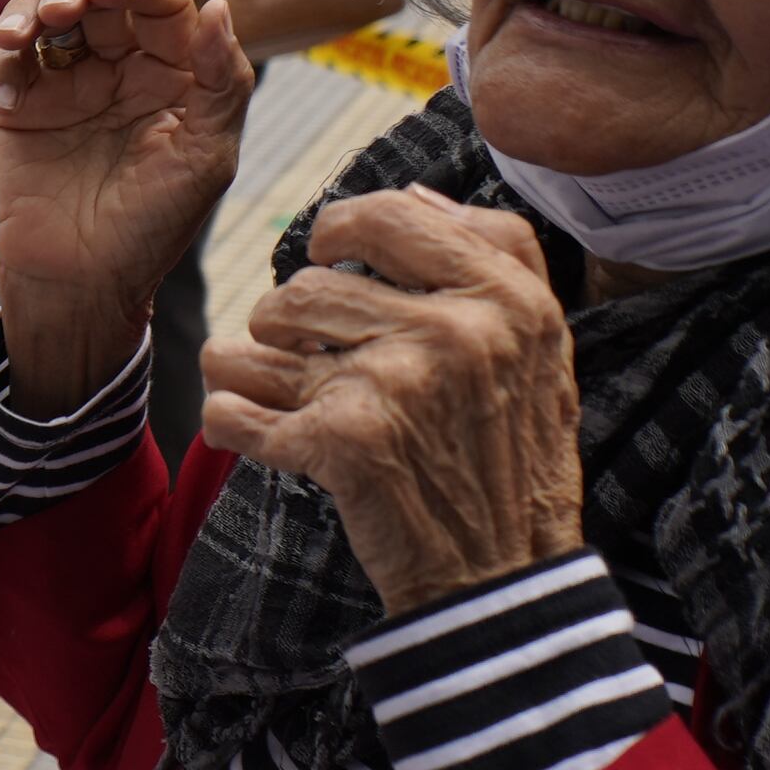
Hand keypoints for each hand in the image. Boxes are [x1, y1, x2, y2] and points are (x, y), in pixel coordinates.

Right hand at [0, 0, 250, 412]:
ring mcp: (66, 81)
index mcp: (175, 72)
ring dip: (29, 7)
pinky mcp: (19, 102)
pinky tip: (7, 91)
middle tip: (63, 11)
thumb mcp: (205, 155)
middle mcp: (120, 67)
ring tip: (19, 36)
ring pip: (43, 9)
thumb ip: (222, 80)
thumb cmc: (154, 225)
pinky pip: (5, 58)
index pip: (161, 4)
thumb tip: (217, 7)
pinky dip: (1, 59)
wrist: (79, 280)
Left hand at [201, 188, 580, 613]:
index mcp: (505, 300)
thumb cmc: (511, 454)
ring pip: (256, 338)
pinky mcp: (344, 441)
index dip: (336, 227)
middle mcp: (453, 332)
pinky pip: (234, 407)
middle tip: (301, 352)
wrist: (503, 574)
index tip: (322, 253)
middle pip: (306, 286)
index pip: (388, 215)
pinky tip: (249, 428)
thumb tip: (413, 194)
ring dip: (244, 364)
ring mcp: (396, 383)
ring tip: (272, 389)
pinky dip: (228, 419)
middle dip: (284, 320)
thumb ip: (496, 255)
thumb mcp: (542, 344)